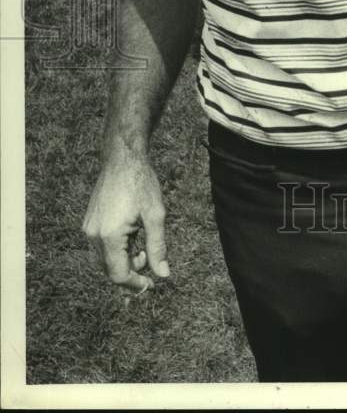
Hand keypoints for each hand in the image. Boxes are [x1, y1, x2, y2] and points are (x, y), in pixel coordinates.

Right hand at [83, 152, 169, 291]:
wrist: (123, 158)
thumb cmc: (142, 183)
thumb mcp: (155, 215)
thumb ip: (158, 247)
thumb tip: (163, 275)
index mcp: (110, 236)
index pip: (119, 275)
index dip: (135, 284)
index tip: (152, 284)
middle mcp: (93, 236)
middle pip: (110, 270)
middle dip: (131, 271)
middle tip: (150, 260)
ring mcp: (88, 228)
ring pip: (104, 259)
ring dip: (123, 259)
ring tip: (142, 243)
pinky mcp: (89, 222)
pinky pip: (101, 246)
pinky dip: (116, 249)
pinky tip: (132, 234)